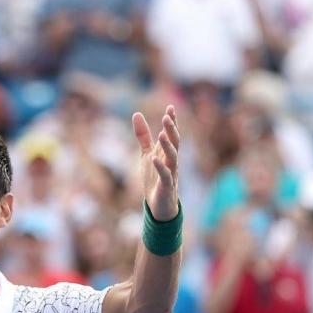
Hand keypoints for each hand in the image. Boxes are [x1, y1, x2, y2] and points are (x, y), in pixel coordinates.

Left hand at [132, 106, 179, 220]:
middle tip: (167, 117)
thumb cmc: (154, 177)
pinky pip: (165, 175)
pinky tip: (154, 158)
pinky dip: (161, 167)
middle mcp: (171, 161)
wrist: (158, 205)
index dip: (172, 122)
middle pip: (175, 143)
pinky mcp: (166, 186)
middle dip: (171, 130)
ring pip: (173, 158)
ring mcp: (170, 173)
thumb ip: (144, 135)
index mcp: (167, 153)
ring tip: (161, 134)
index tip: (170, 107)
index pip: (172, 135)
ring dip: (168, 146)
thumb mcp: (147, 153)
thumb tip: (137, 113)